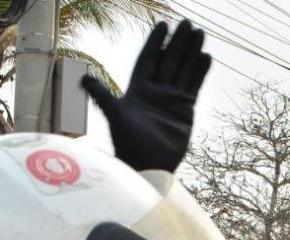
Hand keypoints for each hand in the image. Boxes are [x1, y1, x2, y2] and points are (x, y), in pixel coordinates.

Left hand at [82, 19, 211, 171]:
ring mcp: (171, 99)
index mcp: (138, 89)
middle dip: (178, 42)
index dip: (155, 42)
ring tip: (200, 33)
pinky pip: (194, 86)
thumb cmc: (129, 143)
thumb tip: (82, 79)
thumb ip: (102, 95)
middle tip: (187, 23)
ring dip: (191, 52)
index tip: (163, 25)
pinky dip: (200, 72)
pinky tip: (206, 57)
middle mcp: (155, 91)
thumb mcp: (114, 116)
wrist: (149, 165)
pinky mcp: (185, 110)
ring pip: (183, 69)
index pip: (148, 59)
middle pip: (168, 60)